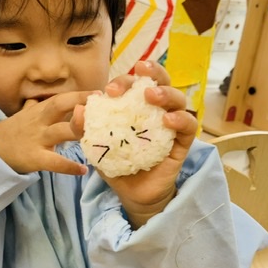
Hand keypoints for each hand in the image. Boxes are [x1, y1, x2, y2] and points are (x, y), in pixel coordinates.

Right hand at [0, 91, 94, 175]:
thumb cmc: (11, 132)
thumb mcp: (23, 115)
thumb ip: (34, 106)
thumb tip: (39, 96)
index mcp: (40, 110)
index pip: (62, 98)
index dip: (80, 94)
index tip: (100, 93)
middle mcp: (40, 121)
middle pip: (60, 106)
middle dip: (80, 103)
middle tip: (101, 104)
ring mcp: (37, 139)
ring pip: (60, 131)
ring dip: (78, 130)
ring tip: (98, 134)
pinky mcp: (34, 157)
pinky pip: (54, 162)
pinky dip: (69, 167)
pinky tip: (83, 170)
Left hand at [75, 60, 197, 228]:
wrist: (132, 194)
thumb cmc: (117, 163)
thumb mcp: (96, 146)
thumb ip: (85, 128)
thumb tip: (78, 109)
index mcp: (136, 105)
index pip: (135, 84)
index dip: (125, 81)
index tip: (110, 90)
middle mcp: (157, 110)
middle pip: (162, 82)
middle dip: (152, 74)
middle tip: (139, 77)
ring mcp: (172, 125)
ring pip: (179, 99)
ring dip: (166, 93)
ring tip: (151, 96)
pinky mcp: (182, 143)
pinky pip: (189, 125)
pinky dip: (181, 118)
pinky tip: (168, 120)